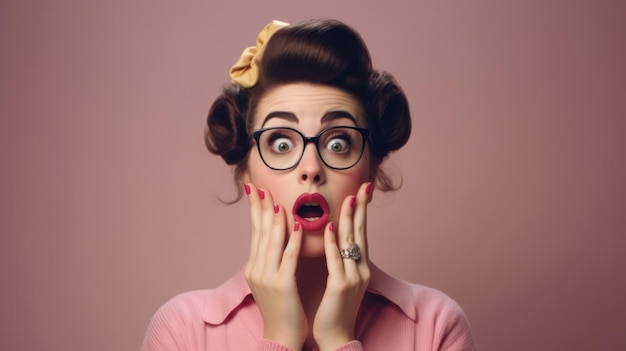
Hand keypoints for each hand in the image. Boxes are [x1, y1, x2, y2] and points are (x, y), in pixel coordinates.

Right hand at [243, 183, 307, 349]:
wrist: (281, 337)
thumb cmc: (281, 309)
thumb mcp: (271, 281)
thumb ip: (271, 259)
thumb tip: (273, 238)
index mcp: (254, 267)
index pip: (255, 232)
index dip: (255, 210)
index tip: (255, 190)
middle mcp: (257, 269)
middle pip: (259, 232)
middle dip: (259, 207)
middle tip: (259, 186)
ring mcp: (268, 277)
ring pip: (271, 241)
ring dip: (275, 218)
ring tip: (276, 198)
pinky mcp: (282, 285)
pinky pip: (288, 257)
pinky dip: (292, 239)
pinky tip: (296, 225)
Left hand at [313, 182, 372, 350]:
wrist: (336, 337)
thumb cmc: (335, 309)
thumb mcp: (342, 280)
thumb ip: (341, 260)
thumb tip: (336, 239)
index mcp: (360, 267)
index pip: (361, 233)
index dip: (361, 212)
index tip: (362, 192)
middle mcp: (361, 269)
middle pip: (361, 232)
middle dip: (361, 208)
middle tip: (362, 186)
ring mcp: (353, 277)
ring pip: (351, 242)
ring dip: (348, 218)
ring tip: (348, 198)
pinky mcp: (341, 286)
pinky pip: (336, 259)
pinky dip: (332, 241)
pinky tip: (328, 226)